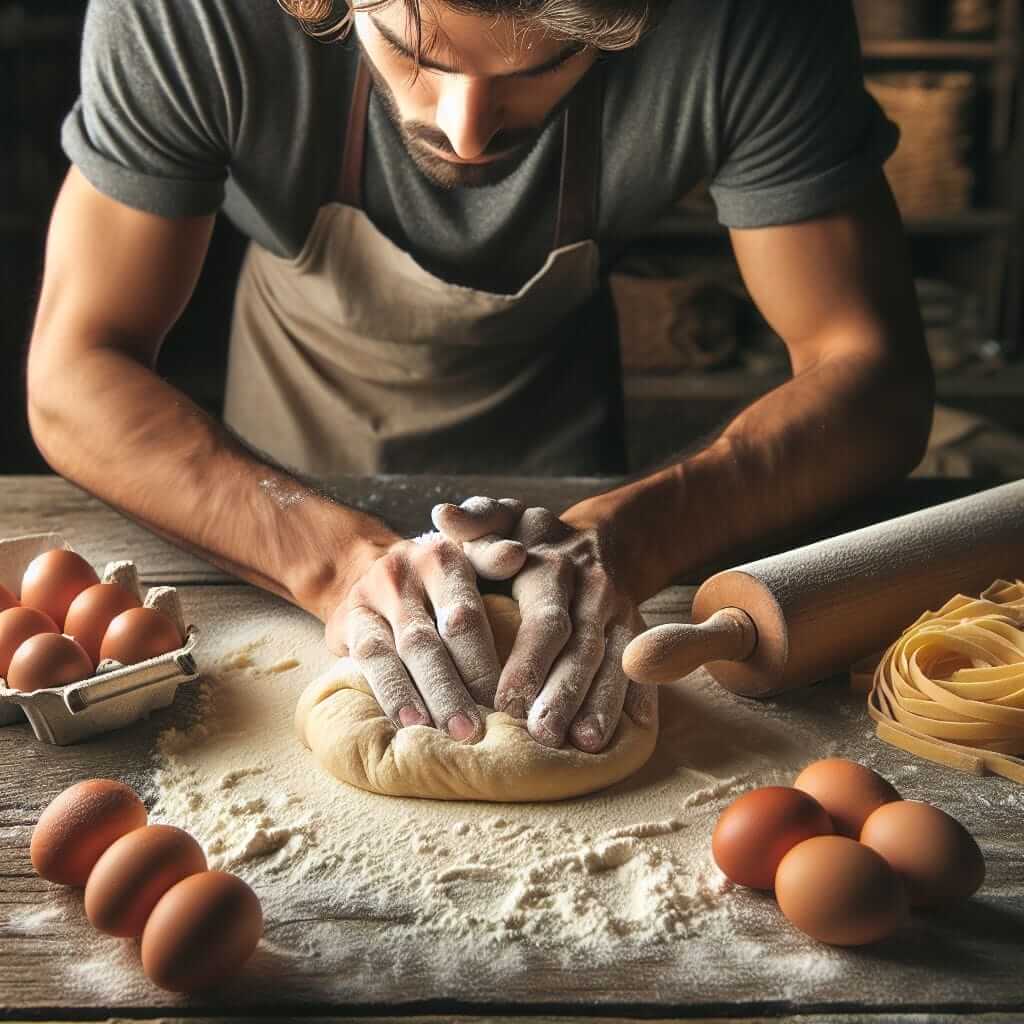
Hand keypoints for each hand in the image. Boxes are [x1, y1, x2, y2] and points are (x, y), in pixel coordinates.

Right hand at [323, 529, 526, 743]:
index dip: (483, 663)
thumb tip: (516, 555)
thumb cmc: (433, 578)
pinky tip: (407, 721)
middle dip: (454, 688)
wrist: (362, 566)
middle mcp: (402, 575)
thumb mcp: (464, 557)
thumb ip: (490, 560)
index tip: (505, 704)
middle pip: (431, 640)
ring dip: (422, 695)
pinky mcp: (345, 622)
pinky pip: (368, 661)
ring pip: (398, 653)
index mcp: (440, 559)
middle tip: (475, 731)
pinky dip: (391, 692)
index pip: (465, 616)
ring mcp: (370, 599)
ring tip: (442, 732)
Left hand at [432, 497, 657, 752]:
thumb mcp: (501, 517)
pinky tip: (623, 738)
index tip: (504, 702)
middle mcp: (593, 591)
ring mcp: (620, 615)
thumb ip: (474, 521)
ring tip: (583, 745)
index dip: (529, 660)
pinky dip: (635, 703)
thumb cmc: (527, 538)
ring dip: (601, 705)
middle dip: (565, 693)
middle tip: (541, 736)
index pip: (544, 618)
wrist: (596, 539)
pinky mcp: (636, 635)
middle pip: (582, 647)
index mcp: (553, 566)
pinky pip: (640, 670)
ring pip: (614, 663)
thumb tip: (442, 515)